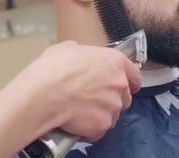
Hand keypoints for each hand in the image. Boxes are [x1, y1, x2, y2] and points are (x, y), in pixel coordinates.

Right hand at [15, 41, 141, 141]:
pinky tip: (75, 124)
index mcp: (115, 62)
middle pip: (124, 97)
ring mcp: (113, 106)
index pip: (134, 75)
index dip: (130, 82)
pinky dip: (89, 130)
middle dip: (111, 99)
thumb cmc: (54, 67)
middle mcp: (120, 84)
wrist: (44, 93)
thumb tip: (81, 59)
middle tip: (92, 99)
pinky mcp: (102, 125)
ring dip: (100, 115)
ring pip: (112, 115)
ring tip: (81, 113)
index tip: (126, 87)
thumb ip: (84, 55)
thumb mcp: (69, 48)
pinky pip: (98, 130)